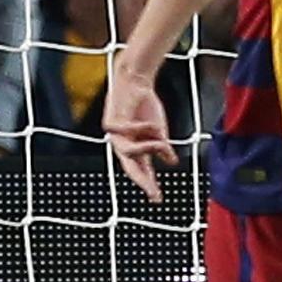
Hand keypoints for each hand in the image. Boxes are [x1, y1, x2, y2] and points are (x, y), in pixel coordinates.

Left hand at [102, 63, 176, 202]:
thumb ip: (162, 147)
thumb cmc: (145, 106)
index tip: (158, 199)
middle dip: (143, 181)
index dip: (149, 184)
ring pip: (130, 151)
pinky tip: (147, 121)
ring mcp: (115, 136)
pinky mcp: (108, 125)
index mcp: (135, 148)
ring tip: (161, 139)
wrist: (136, 83)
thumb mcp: (159, 131)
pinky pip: (128, 132)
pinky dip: (141, 127)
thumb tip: (172, 162)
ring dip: (148, 146)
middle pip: (130, 169)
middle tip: (153, 192)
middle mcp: (123, 145)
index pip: (142, 171)